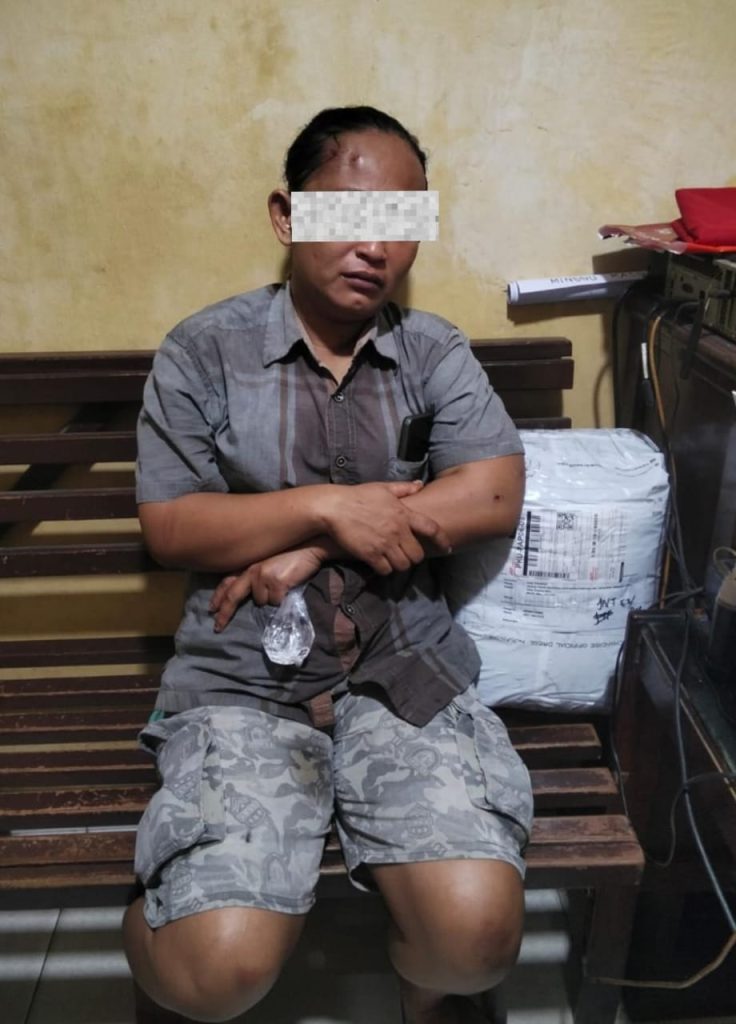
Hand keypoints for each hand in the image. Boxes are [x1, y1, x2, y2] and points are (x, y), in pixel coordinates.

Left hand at [209, 545, 322, 631]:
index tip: (212, 609)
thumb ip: (257, 574)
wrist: (311, 545)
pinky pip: (275, 602)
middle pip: (233, 596)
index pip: (227, 582)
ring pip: (260, 601)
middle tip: (217, 627)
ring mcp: (262, 576)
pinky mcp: (275, 582)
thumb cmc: (292, 554)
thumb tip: (251, 594)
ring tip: (282, 587)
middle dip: (224, 613)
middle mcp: (251, 569)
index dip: (218, 597)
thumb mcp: (269, 562)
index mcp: (248, 564)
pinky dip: (282, 599)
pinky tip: (289, 587)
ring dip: (270, 599)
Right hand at [320, 481, 450, 574]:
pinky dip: (384, 569)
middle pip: (417, 554)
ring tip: (393, 560)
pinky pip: (385, 570)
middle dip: (413, 557)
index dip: (442, 540)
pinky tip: (379, 563)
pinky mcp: (370, 554)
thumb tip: (420, 485)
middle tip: (406, 555)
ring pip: (403, 565)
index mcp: (403, 513)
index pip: (431, 528)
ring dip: (399, 565)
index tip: (447, 548)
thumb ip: (404, 488)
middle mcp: (397, 530)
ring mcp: (384, 543)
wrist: (334, 507)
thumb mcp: (383, 488)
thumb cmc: (358, 496)